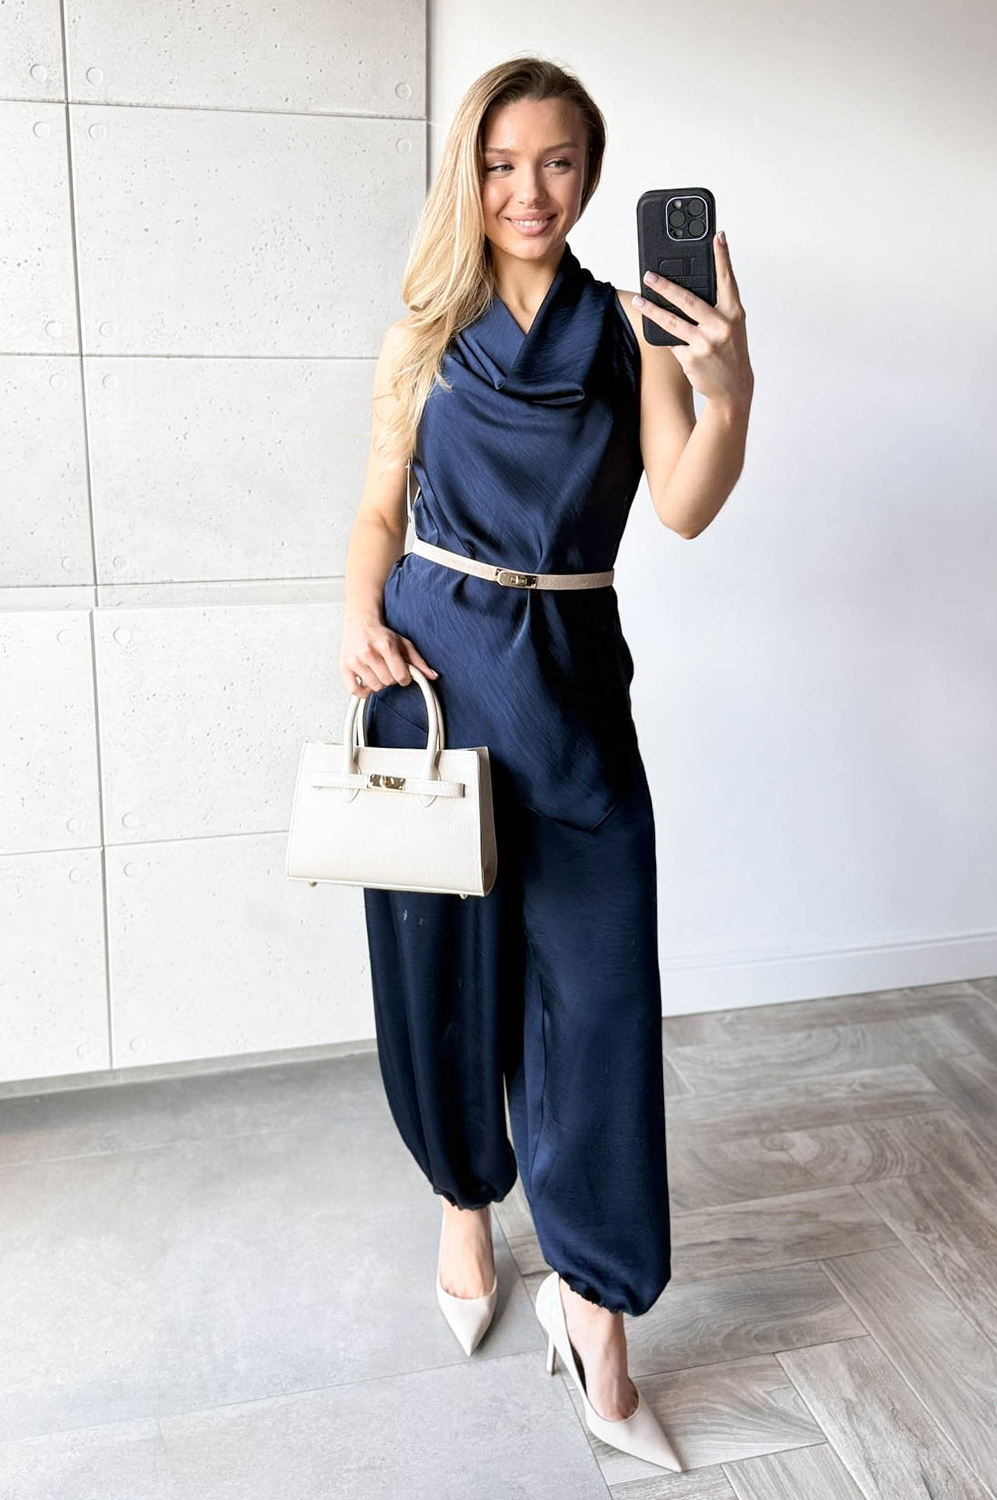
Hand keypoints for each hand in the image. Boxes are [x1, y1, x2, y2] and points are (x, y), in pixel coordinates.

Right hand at [340, 612, 437, 698]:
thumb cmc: (382, 635)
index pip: (401, 676)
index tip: (402, 673)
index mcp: (386, 646)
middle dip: (391, 679)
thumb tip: (433, 676)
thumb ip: (419, 662)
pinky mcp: (344, 667)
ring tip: (378, 672)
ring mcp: (355, 660)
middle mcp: (369, 653)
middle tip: (388, 670)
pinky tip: (368, 681)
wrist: (360, 623)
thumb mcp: (404, 644)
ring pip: (374, 687)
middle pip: (388, 682)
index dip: (405, 678)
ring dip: (379, 683)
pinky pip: (356, 691)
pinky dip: (364, 691)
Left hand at [633, 231, 752, 407]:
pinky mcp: (691, 358)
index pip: (727, 279)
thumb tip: (688, 290)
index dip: (722, 256)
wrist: (733, 388)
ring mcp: (705, 343)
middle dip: (665, 286)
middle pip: (688, 300)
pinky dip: (664, 335)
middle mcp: (721, 326)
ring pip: (671, 321)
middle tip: (649, 275)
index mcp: (734, 313)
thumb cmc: (730, 352)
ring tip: (639, 301)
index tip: (716, 236)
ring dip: (651, 310)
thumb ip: (717, 307)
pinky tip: (655, 328)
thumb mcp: (732, 326)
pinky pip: (671, 341)